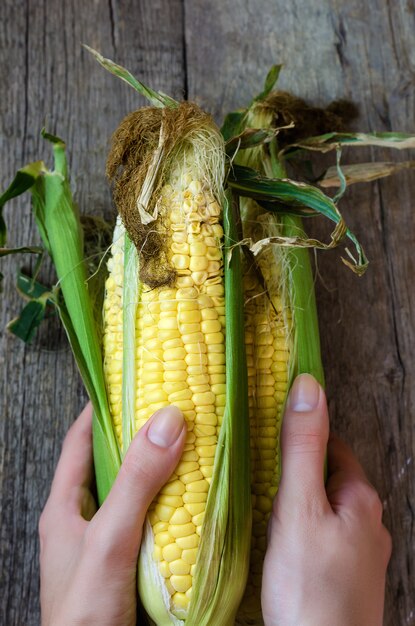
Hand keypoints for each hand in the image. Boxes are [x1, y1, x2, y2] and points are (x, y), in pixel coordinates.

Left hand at [39, 403, 185, 625]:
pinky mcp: (132, 565)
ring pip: (138, 494)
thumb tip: (167, 421)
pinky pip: (155, 523)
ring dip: (162, 473)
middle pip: (113, 464)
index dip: (101, 408)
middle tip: (175, 412)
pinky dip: (175, 507)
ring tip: (194, 448)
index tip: (130, 383)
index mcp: (64, 507)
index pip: (79, 441)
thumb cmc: (85, 611)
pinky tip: (198, 500)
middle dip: (142, 437)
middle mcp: (85, 521)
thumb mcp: (110, 538)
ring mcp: (109, 543)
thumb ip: (137, 482)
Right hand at [262, 374, 391, 625]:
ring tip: (266, 509)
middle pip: (329, 480)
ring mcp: (360, 555)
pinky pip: (324, 540)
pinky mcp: (346, 580)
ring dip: (300, 505)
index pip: (333, 447)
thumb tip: (309, 385)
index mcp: (361, 499)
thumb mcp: (299, 507)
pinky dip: (304, 533)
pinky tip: (283, 547)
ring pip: (326, 512)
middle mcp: (369, 524)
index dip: (304, 436)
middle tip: (262, 475)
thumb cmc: (310, 586)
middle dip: (299, 473)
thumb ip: (302, 447)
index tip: (273, 434)